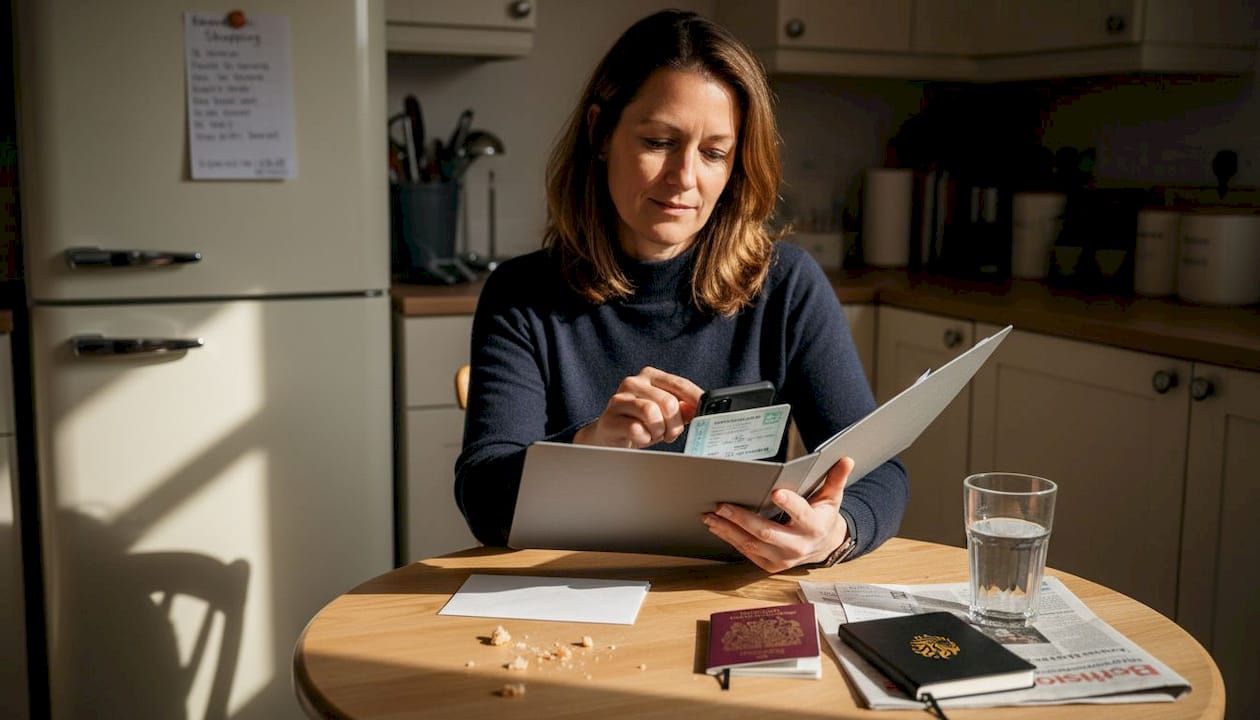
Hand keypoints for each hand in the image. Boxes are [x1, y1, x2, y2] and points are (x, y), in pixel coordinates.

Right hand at [573, 367, 702, 448]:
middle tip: (670, 434)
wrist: (609, 435)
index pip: (680, 384)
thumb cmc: (640, 422)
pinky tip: (641, 438)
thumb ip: (682, 408)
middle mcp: (633, 382)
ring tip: (654, 435)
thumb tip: (697, 409)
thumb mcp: (664, 413)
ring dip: (658, 431)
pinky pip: (636, 429)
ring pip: (651, 412)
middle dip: (674, 424)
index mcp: (650, 376)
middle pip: (668, 402)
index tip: (705, 414)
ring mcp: (619, 399)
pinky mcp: (609, 419)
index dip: (696, 400)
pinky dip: (644, 438)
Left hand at [702, 456, 854, 572]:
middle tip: (721, 505)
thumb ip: (835, 478)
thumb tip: (845, 459)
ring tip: (711, 516)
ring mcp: (783, 559)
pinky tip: (717, 526)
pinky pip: (746, 552)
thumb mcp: (832, 497)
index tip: (775, 492)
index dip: (789, 503)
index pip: (801, 513)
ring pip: (751, 545)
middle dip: (742, 518)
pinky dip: (730, 539)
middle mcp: (798, 545)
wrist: (823, 546)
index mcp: (814, 526)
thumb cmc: (822, 516)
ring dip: (728, 530)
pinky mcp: (771, 565)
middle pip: (766, 532)